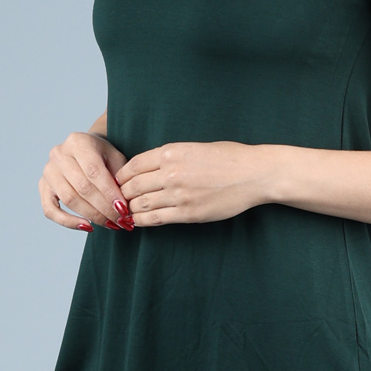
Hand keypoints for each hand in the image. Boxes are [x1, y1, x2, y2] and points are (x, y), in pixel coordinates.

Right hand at [39, 131, 137, 232]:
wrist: (84, 149)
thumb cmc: (103, 155)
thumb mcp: (115, 158)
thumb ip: (119, 177)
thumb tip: (122, 206)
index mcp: (78, 142)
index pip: (93, 171)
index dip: (109, 193)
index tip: (123, 210)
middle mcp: (58, 154)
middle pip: (81, 187)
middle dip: (103, 208)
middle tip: (120, 221)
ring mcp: (48, 171)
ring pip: (69, 199)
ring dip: (91, 216)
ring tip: (109, 224)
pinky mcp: (43, 187)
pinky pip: (50, 210)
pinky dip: (68, 222)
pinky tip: (87, 227)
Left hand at [115, 141, 268, 225]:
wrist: (253, 174)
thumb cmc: (228, 158)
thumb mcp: (194, 147)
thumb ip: (169, 157)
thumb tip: (147, 168)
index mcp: (170, 152)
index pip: (133, 166)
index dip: (120, 176)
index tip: (118, 183)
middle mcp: (171, 172)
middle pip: (132, 186)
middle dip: (121, 195)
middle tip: (117, 200)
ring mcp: (179, 194)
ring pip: (140, 204)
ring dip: (129, 210)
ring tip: (124, 213)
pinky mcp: (188, 213)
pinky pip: (155, 219)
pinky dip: (141, 221)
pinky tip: (136, 222)